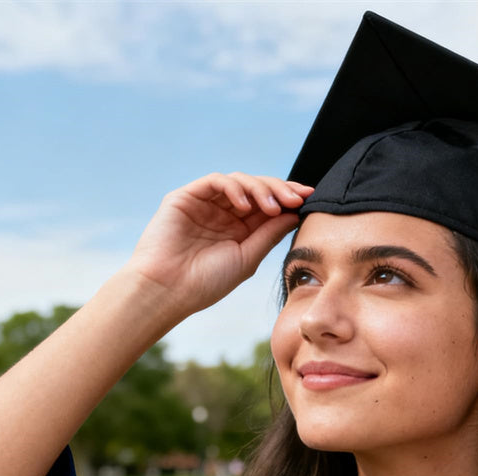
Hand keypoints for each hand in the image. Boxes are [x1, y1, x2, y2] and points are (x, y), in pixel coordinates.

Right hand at [126, 172, 312, 315]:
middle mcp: (223, 213)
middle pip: (257, 189)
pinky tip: (244, 206)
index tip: (310, 197)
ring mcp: (204, 203)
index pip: (268, 206)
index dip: (288, 198)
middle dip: (280, 190)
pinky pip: (216, 181)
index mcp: (238, 230)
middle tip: (296, 198)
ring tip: (272, 207)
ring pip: (239, 181)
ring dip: (260, 189)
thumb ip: (269, 234)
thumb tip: (294, 214)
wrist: (168, 291)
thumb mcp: (247, 258)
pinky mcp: (185, 197)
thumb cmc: (205, 283)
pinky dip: (234, 188)